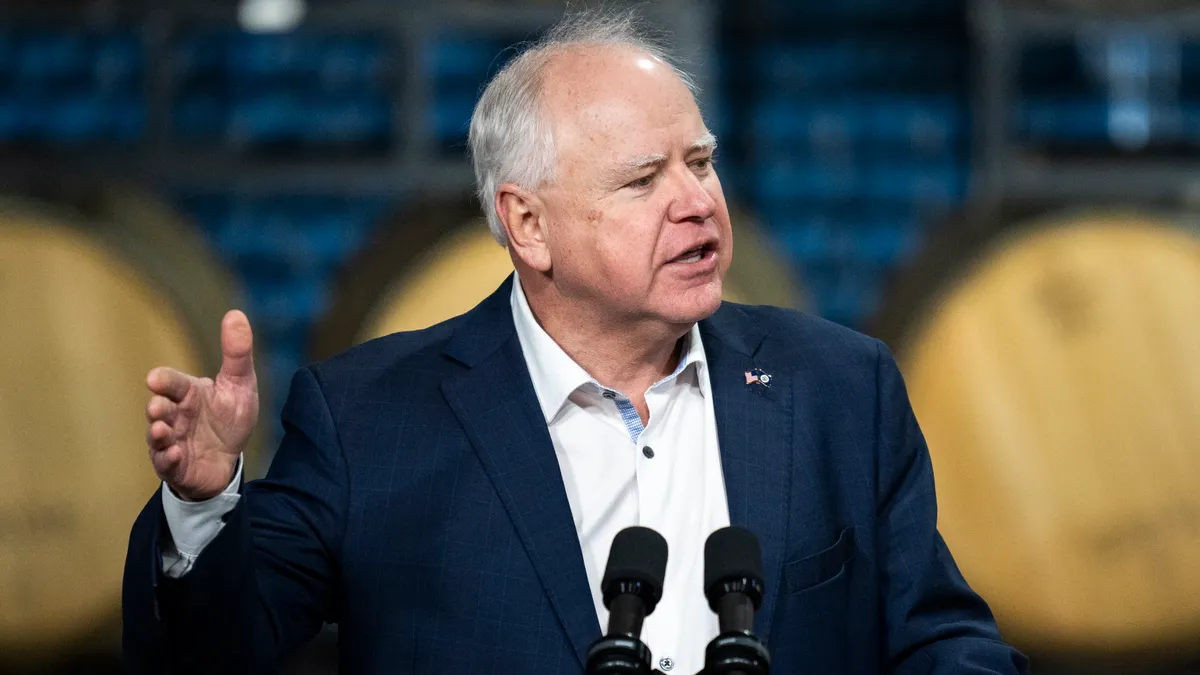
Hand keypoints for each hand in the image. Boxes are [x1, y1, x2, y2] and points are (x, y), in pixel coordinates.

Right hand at [145, 310, 259, 500]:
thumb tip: (236, 313)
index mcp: (188, 393)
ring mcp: (170, 441)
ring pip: (157, 437)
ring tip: (160, 430)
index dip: (164, 381)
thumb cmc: (228, 417)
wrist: (229, 460)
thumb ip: (237, 353)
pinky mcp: (174, 465)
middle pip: (159, 409)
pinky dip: (167, 459)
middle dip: (156, 407)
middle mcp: (174, 416)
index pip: (172, 383)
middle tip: (158, 406)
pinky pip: (165, 463)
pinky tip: (174, 454)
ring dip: (156, 433)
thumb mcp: (240, 384)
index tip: (155, 378)